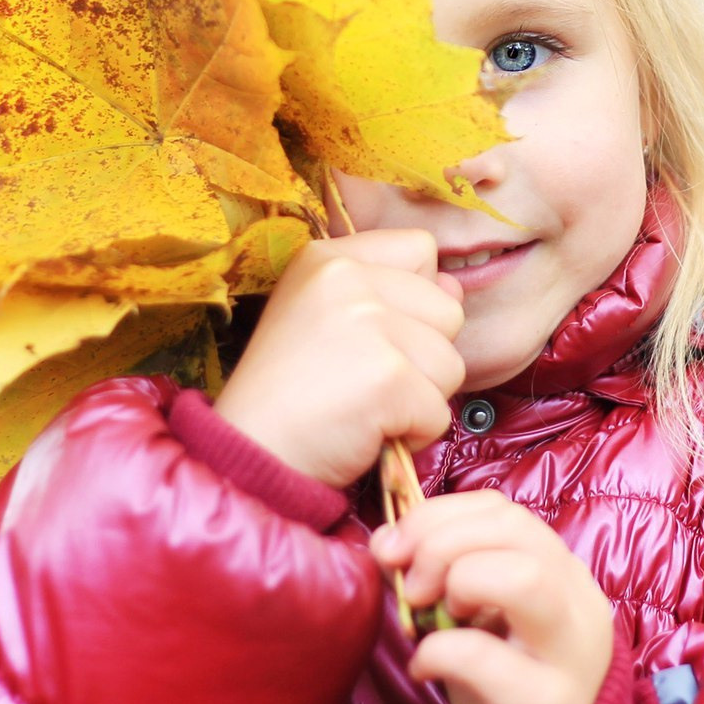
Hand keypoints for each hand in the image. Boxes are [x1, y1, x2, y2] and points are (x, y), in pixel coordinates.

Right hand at [212, 230, 465, 489]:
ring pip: (451, 364)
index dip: (415, 298)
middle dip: (422, 357)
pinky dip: (413, 435)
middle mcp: (346, 277)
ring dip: (420, 399)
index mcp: (327, 257)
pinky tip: (367, 433)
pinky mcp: (387, 376)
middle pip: (447, 311)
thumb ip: (389, 293)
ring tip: (366, 407)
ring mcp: (367, 323)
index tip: (375, 335)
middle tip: (365, 380)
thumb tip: (454, 287)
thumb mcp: (324, 318)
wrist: (249, 455)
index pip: (420, 248)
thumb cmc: (289, 395)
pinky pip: (440, 412)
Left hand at [369, 490, 615, 703]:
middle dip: (441, 543)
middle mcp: (580, 606)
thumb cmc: (507, 696)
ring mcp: (571, 657)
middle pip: (516, 530)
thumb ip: (449, 577)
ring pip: (524, 577)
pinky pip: (484, 657)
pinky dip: (437, 653)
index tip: (393, 544)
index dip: (440, 516)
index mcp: (564, 577)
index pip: (506, 512)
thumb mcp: (482, 625)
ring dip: (460, 580)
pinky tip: (425, 669)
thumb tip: (389, 542)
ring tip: (429, 614)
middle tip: (408, 583)